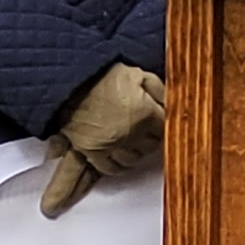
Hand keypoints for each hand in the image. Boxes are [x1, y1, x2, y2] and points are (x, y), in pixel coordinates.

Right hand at [40, 62, 166, 217]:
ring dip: (134, 155)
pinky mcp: (90, 151)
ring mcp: (108, 146)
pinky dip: (113, 168)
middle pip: (150, 148)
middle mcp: (128, 135)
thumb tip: (175, 105)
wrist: (69, 80)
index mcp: (144, 115)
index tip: (161, 124)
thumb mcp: (140, 75)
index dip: (164, 125)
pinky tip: (117, 161)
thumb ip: (161, 91)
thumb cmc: (104, 75)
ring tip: (133, 145)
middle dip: (151, 140)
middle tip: (148, 132)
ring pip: (131, 162)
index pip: (164, 130)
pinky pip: (107, 170)